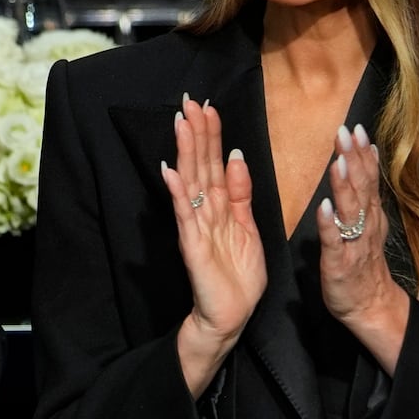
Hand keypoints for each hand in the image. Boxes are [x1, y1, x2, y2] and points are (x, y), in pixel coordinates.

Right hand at [164, 97, 265, 395]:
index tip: (208, 107)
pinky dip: (177, 194)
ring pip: (191, 183)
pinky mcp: (192, 246)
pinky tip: (170, 172)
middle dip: (196, 134)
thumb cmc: (238, 276)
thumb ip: (241, 194)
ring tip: (181, 124)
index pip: (214, 163)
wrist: (231, 316)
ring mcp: (196, 227)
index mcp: (220, 206)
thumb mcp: (248, 227)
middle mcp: (204, 211)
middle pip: (200, 166)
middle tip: (190, 102)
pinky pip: (185, 216)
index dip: (211, 136)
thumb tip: (236, 156)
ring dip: (185, 153)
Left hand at [317, 124, 408, 370]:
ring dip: (343, 185)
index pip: (368, 178)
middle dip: (353, 158)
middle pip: (361, 187)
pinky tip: (324, 207)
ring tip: (337, 161)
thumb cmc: (363, 262)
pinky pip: (334, 241)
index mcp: (370, 214)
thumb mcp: (369, 222)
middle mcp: (365, 225)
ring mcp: (353, 243)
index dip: (363, 153)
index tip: (357, 128)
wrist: (369, 305)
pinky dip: (329, 224)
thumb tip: (366, 155)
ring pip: (350, 210)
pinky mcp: (339, 263)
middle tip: (346, 131)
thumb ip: (366, 191)